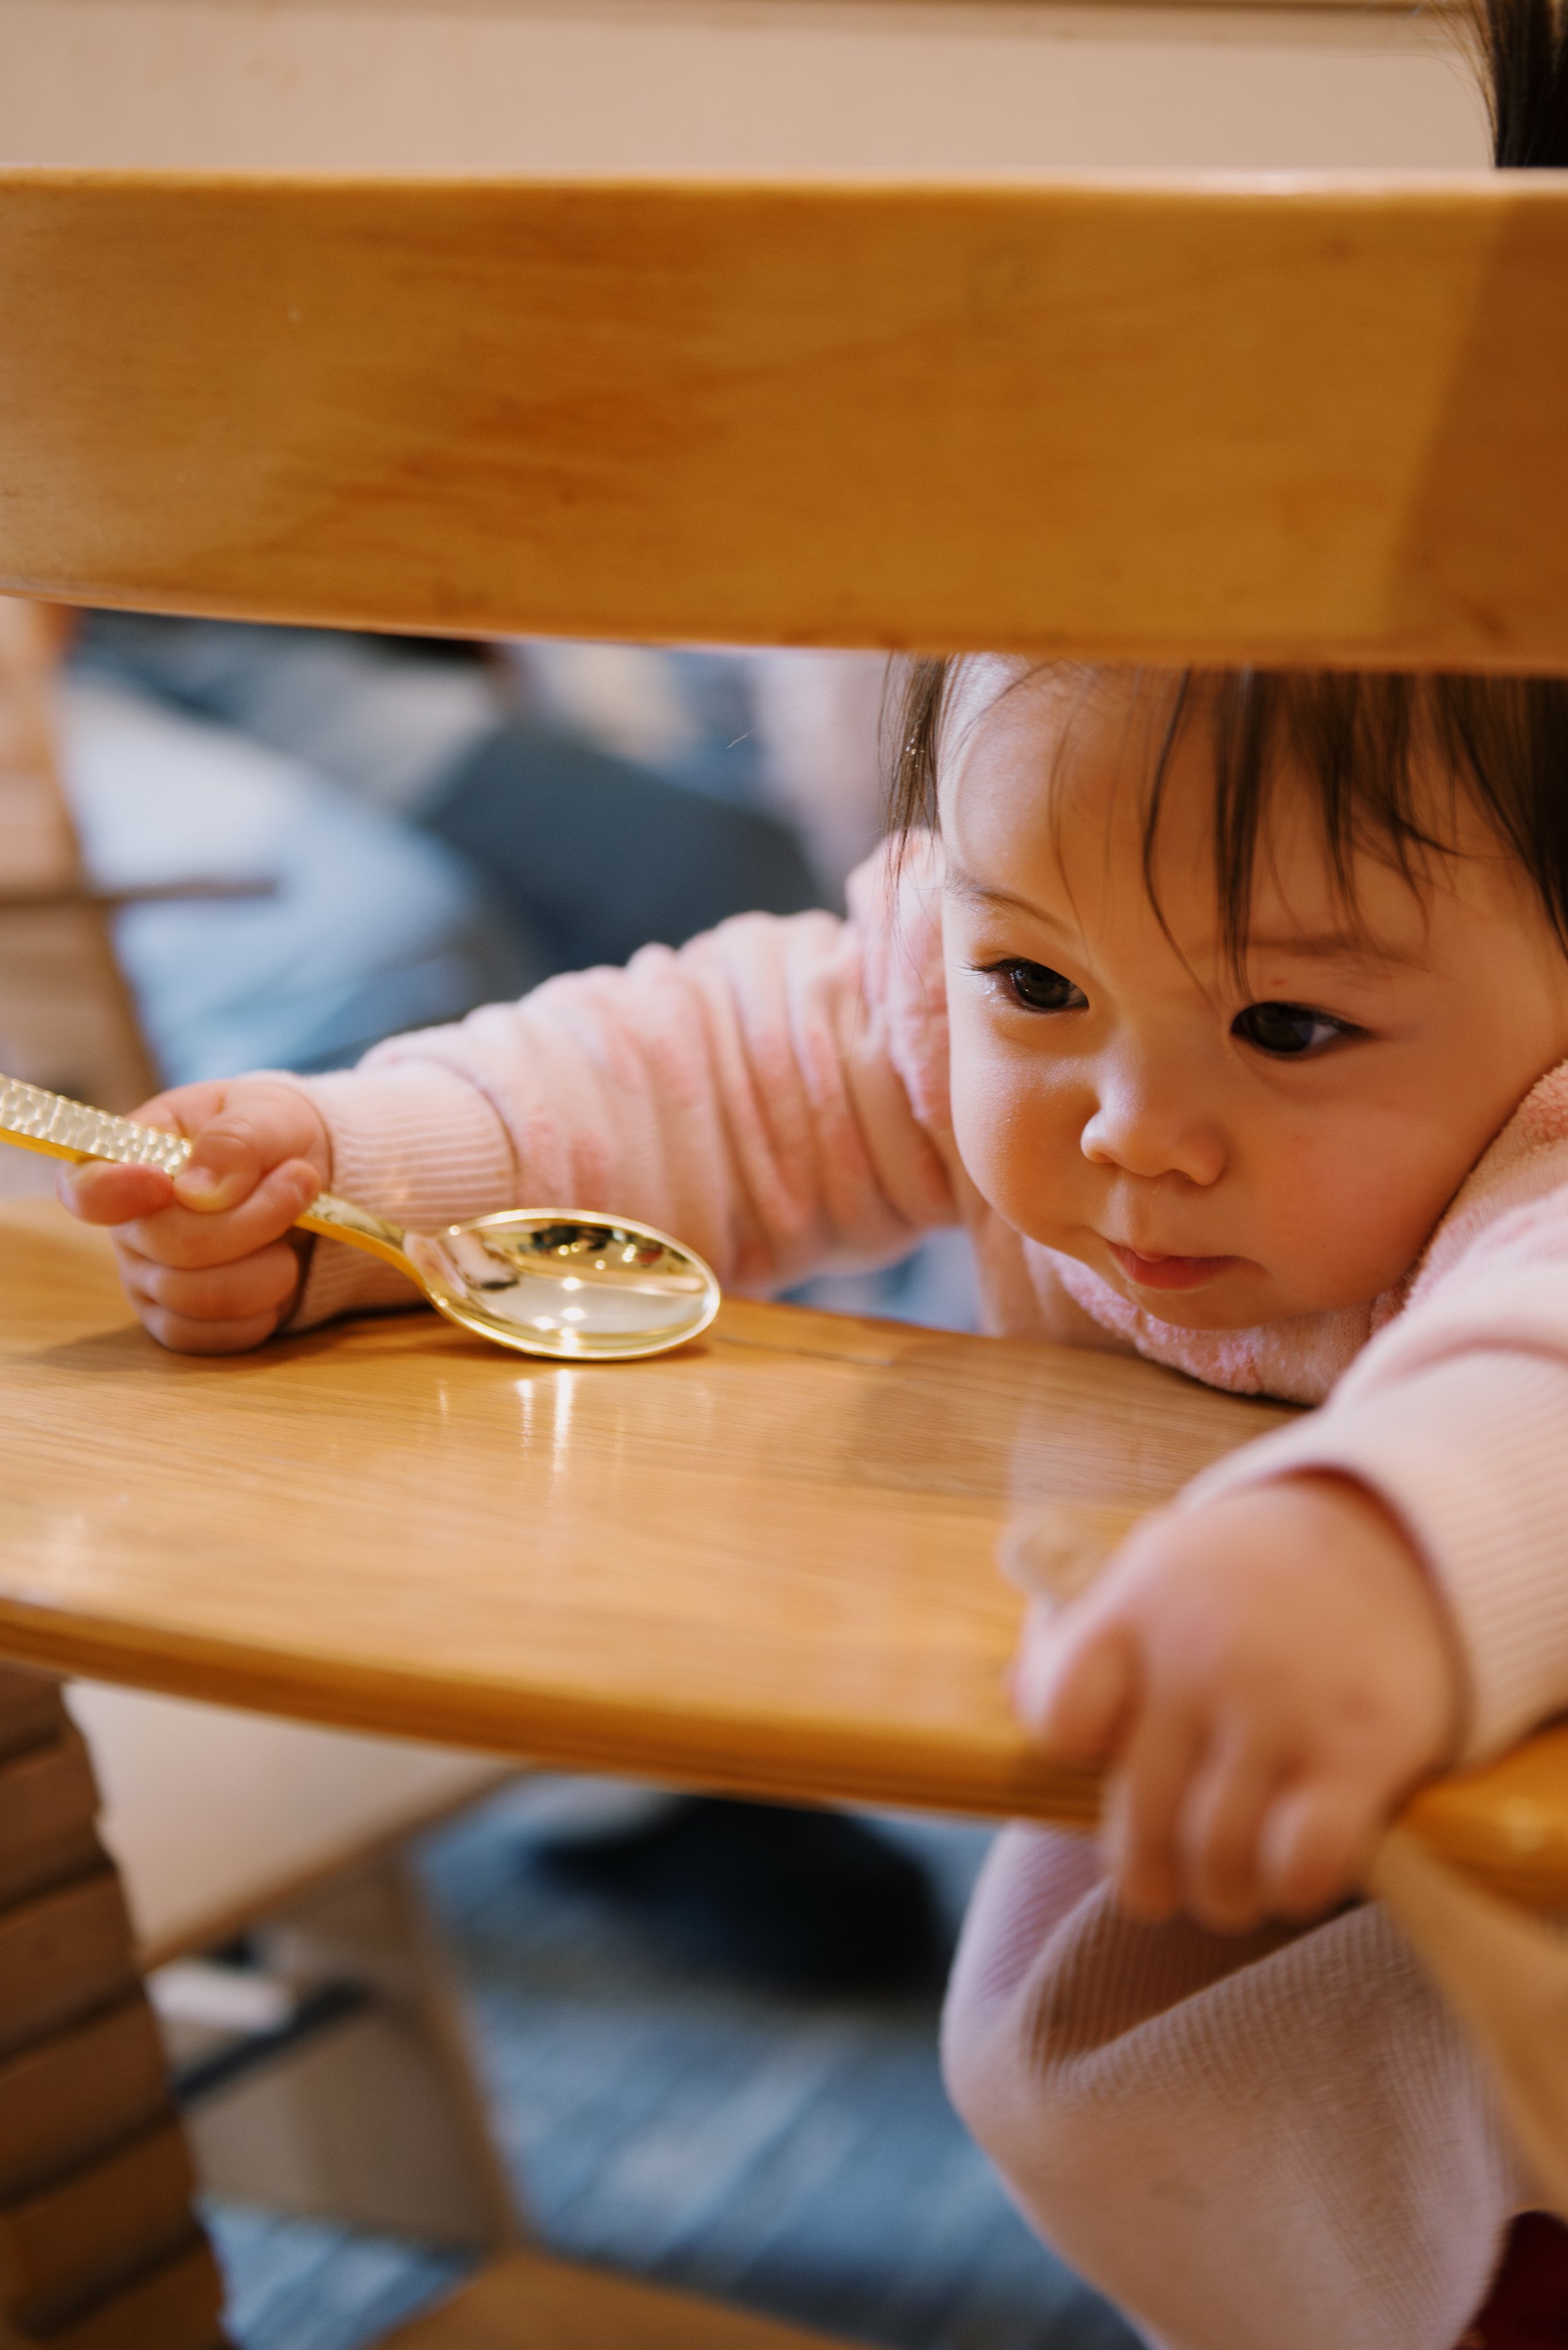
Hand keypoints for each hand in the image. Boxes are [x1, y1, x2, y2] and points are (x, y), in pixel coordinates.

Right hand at [55, 1078, 330, 1352]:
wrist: (305, 1181)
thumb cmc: (271, 1136)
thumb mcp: (265, 1114)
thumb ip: (234, 1139)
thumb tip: (199, 1191)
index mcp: (129, 1159)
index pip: (86, 1189)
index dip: (114, 1193)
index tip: (163, 1184)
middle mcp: (127, 1227)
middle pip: (171, 1245)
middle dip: (254, 1219)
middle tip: (301, 1180)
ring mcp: (150, 1281)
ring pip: (199, 1297)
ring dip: (270, 1264)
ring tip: (298, 1225)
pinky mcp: (182, 1323)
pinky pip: (216, 1336)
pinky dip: (265, 1307)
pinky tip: (280, 1267)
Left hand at [1012, 1477, 1463, 1929]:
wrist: (1395, 1538)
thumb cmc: (1248, 1575)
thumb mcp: (1155, 1569)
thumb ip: (1083, 1635)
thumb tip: (1015, 1699)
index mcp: (1137, 1612)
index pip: (1061, 1717)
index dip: (1078, 1758)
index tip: (1111, 1761)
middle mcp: (1200, 1659)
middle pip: (1138, 1820)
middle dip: (1148, 1873)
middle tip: (1166, 1882)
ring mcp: (1281, 1705)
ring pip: (1216, 1859)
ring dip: (1221, 1895)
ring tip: (1231, 1889)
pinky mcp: (1362, 1749)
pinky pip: (1299, 1862)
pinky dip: (1291, 1886)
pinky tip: (1295, 1870)